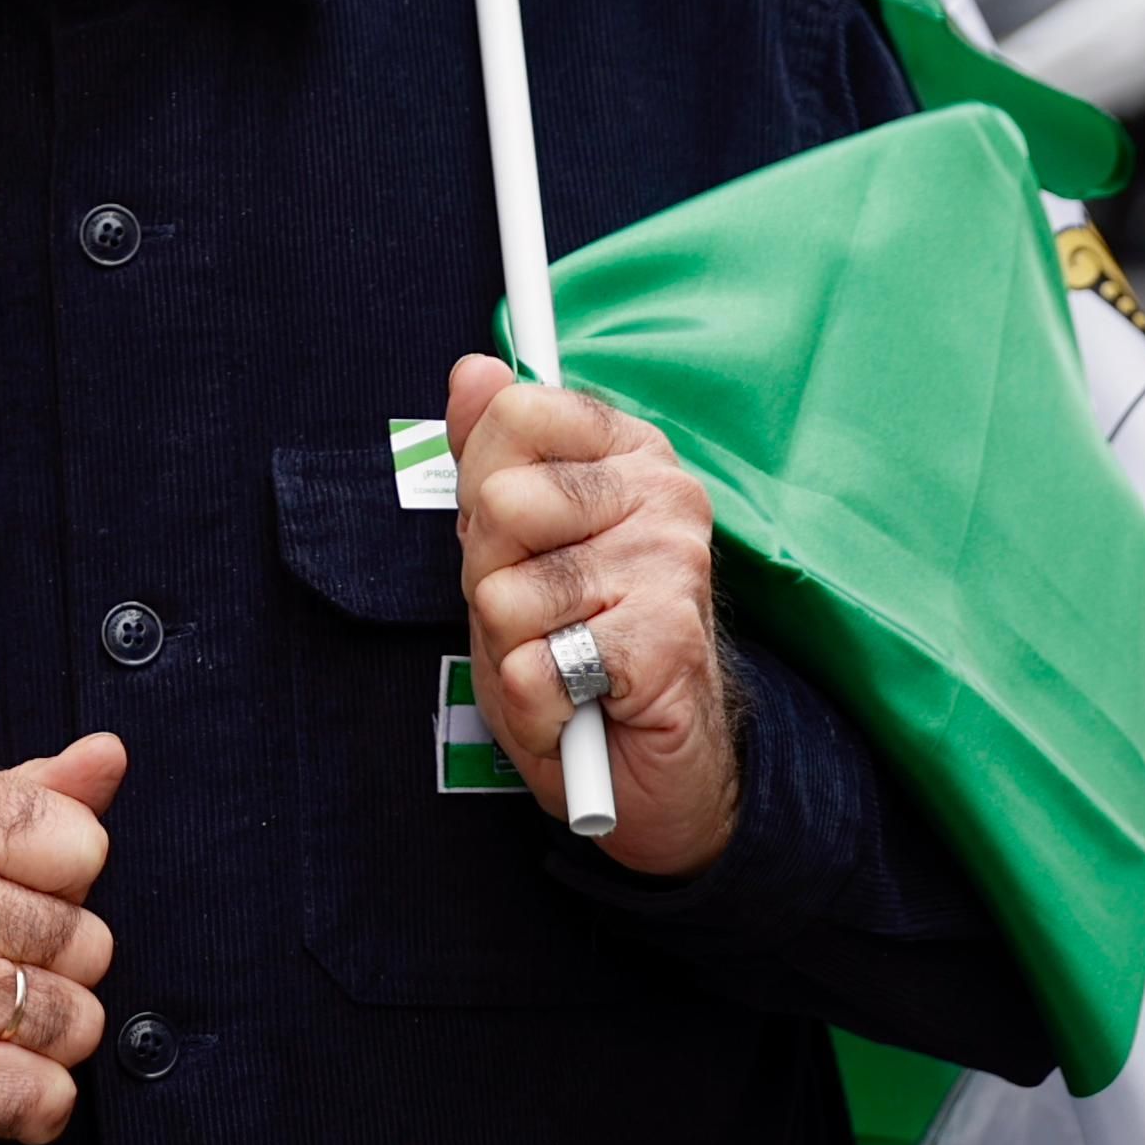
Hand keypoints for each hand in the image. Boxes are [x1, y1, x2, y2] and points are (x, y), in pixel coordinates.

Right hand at [0, 734, 124, 1144]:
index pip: (79, 836)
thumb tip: (107, 755)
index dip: (68, 881)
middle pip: (89, 938)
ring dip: (47, 1042)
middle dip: (60, 971)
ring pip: (78, 1018)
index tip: (14, 896)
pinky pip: (51, 1094)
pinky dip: (33, 1104)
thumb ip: (37, 800)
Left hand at [447, 353, 737, 876]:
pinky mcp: (666, 642)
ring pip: (505, 593)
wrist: (654, 773)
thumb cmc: (578, 649)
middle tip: (540, 618)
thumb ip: (492, 454)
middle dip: (489, 577)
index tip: (517, 538)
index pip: (515, 415)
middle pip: (500, 502)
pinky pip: (533, 668)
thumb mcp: (514, 548)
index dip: (483, 488)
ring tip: (562, 663)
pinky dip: (535, 707)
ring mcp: (671, 563)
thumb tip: (472, 371)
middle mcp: (664, 493)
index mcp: (629, 452)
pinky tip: (579, 707)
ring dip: (512, 650)